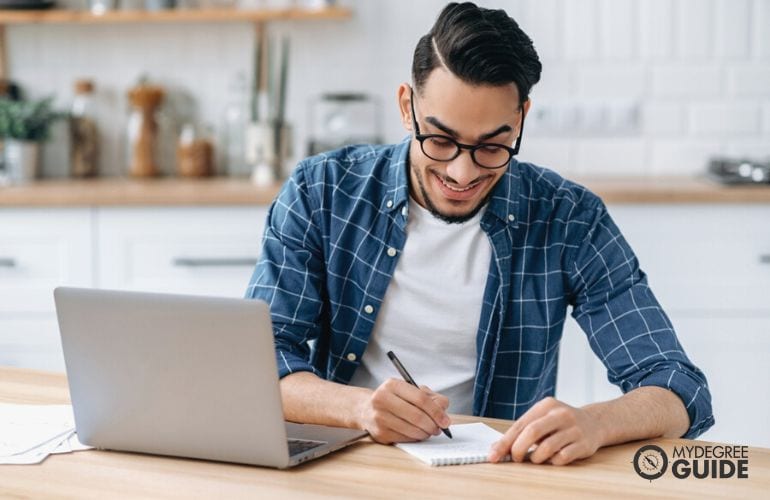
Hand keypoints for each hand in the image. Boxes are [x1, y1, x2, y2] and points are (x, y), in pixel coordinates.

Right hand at [357, 378, 449, 443]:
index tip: (445, 420)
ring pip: (412, 429)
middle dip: (433, 424)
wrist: (366, 409)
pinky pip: (405, 439)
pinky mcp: (380, 433)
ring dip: (425, 433)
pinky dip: (415, 438)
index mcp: (392, 385)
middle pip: (417, 416)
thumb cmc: (394, 399)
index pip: (420, 398)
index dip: (436, 411)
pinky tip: (416, 433)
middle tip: (439, 428)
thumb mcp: (410, 390)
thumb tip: (443, 408)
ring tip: (429, 431)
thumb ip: (430, 396)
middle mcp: (382, 399)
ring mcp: (379, 417)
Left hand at [488, 397, 603, 465]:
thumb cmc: (560, 423)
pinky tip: (553, 458)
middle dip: (518, 449)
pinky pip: (562, 457)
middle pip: (532, 432)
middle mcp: (560, 414)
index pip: (520, 424)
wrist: (595, 422)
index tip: (493, 455)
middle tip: (515, 458)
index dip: (505, 442)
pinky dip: (553, 462)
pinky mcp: (584, 444)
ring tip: (536, 458)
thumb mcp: (542, 419)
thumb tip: (497, 448)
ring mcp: (574, 429)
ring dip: (536, 458)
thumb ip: (522, 431)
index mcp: (546, 406)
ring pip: (547, 447)